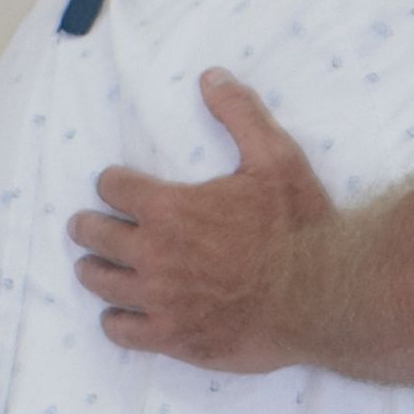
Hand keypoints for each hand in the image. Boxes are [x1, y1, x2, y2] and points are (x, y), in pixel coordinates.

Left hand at [71, 73, 326, 372]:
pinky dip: (115, 320)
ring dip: (95, 271)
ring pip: (99, 282)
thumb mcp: (276, 158)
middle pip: (92, 234)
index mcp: (169, 207)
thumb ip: (239, 114)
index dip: (113, 184)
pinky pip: (120, 330)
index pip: (111, 188)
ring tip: (98, 268)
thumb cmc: (300, 228)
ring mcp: (160, 299)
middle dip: (90, 226)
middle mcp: (153, 253)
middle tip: (91, 227)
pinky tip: (123, 314)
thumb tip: (210, 76)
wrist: (323, 296)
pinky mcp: (173, 337)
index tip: (119, 188)